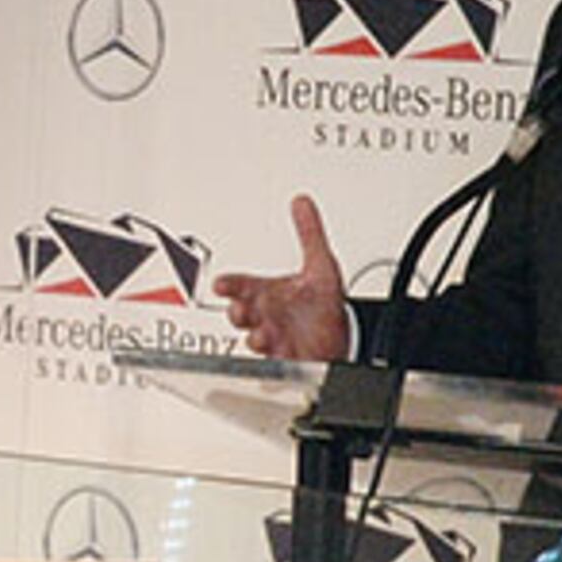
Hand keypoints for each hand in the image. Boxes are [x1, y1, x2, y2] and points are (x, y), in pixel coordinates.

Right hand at [210, 194, 350, 361]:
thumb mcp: (320, 264)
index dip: (229, 285)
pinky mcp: (286, 358)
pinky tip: (278, 352)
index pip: (241, 286)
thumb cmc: (321, 305)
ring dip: (256, 337)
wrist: (339, 338)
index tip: (221, 284)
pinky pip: (276, 360)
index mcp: (267, 293)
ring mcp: (274, 338)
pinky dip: (276, 357)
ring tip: (261, 335)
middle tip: (241, 309)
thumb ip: (310, 233)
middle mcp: (266, 316)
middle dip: (239, 312)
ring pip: (255, 338)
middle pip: (242, 313)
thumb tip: (302, 201)